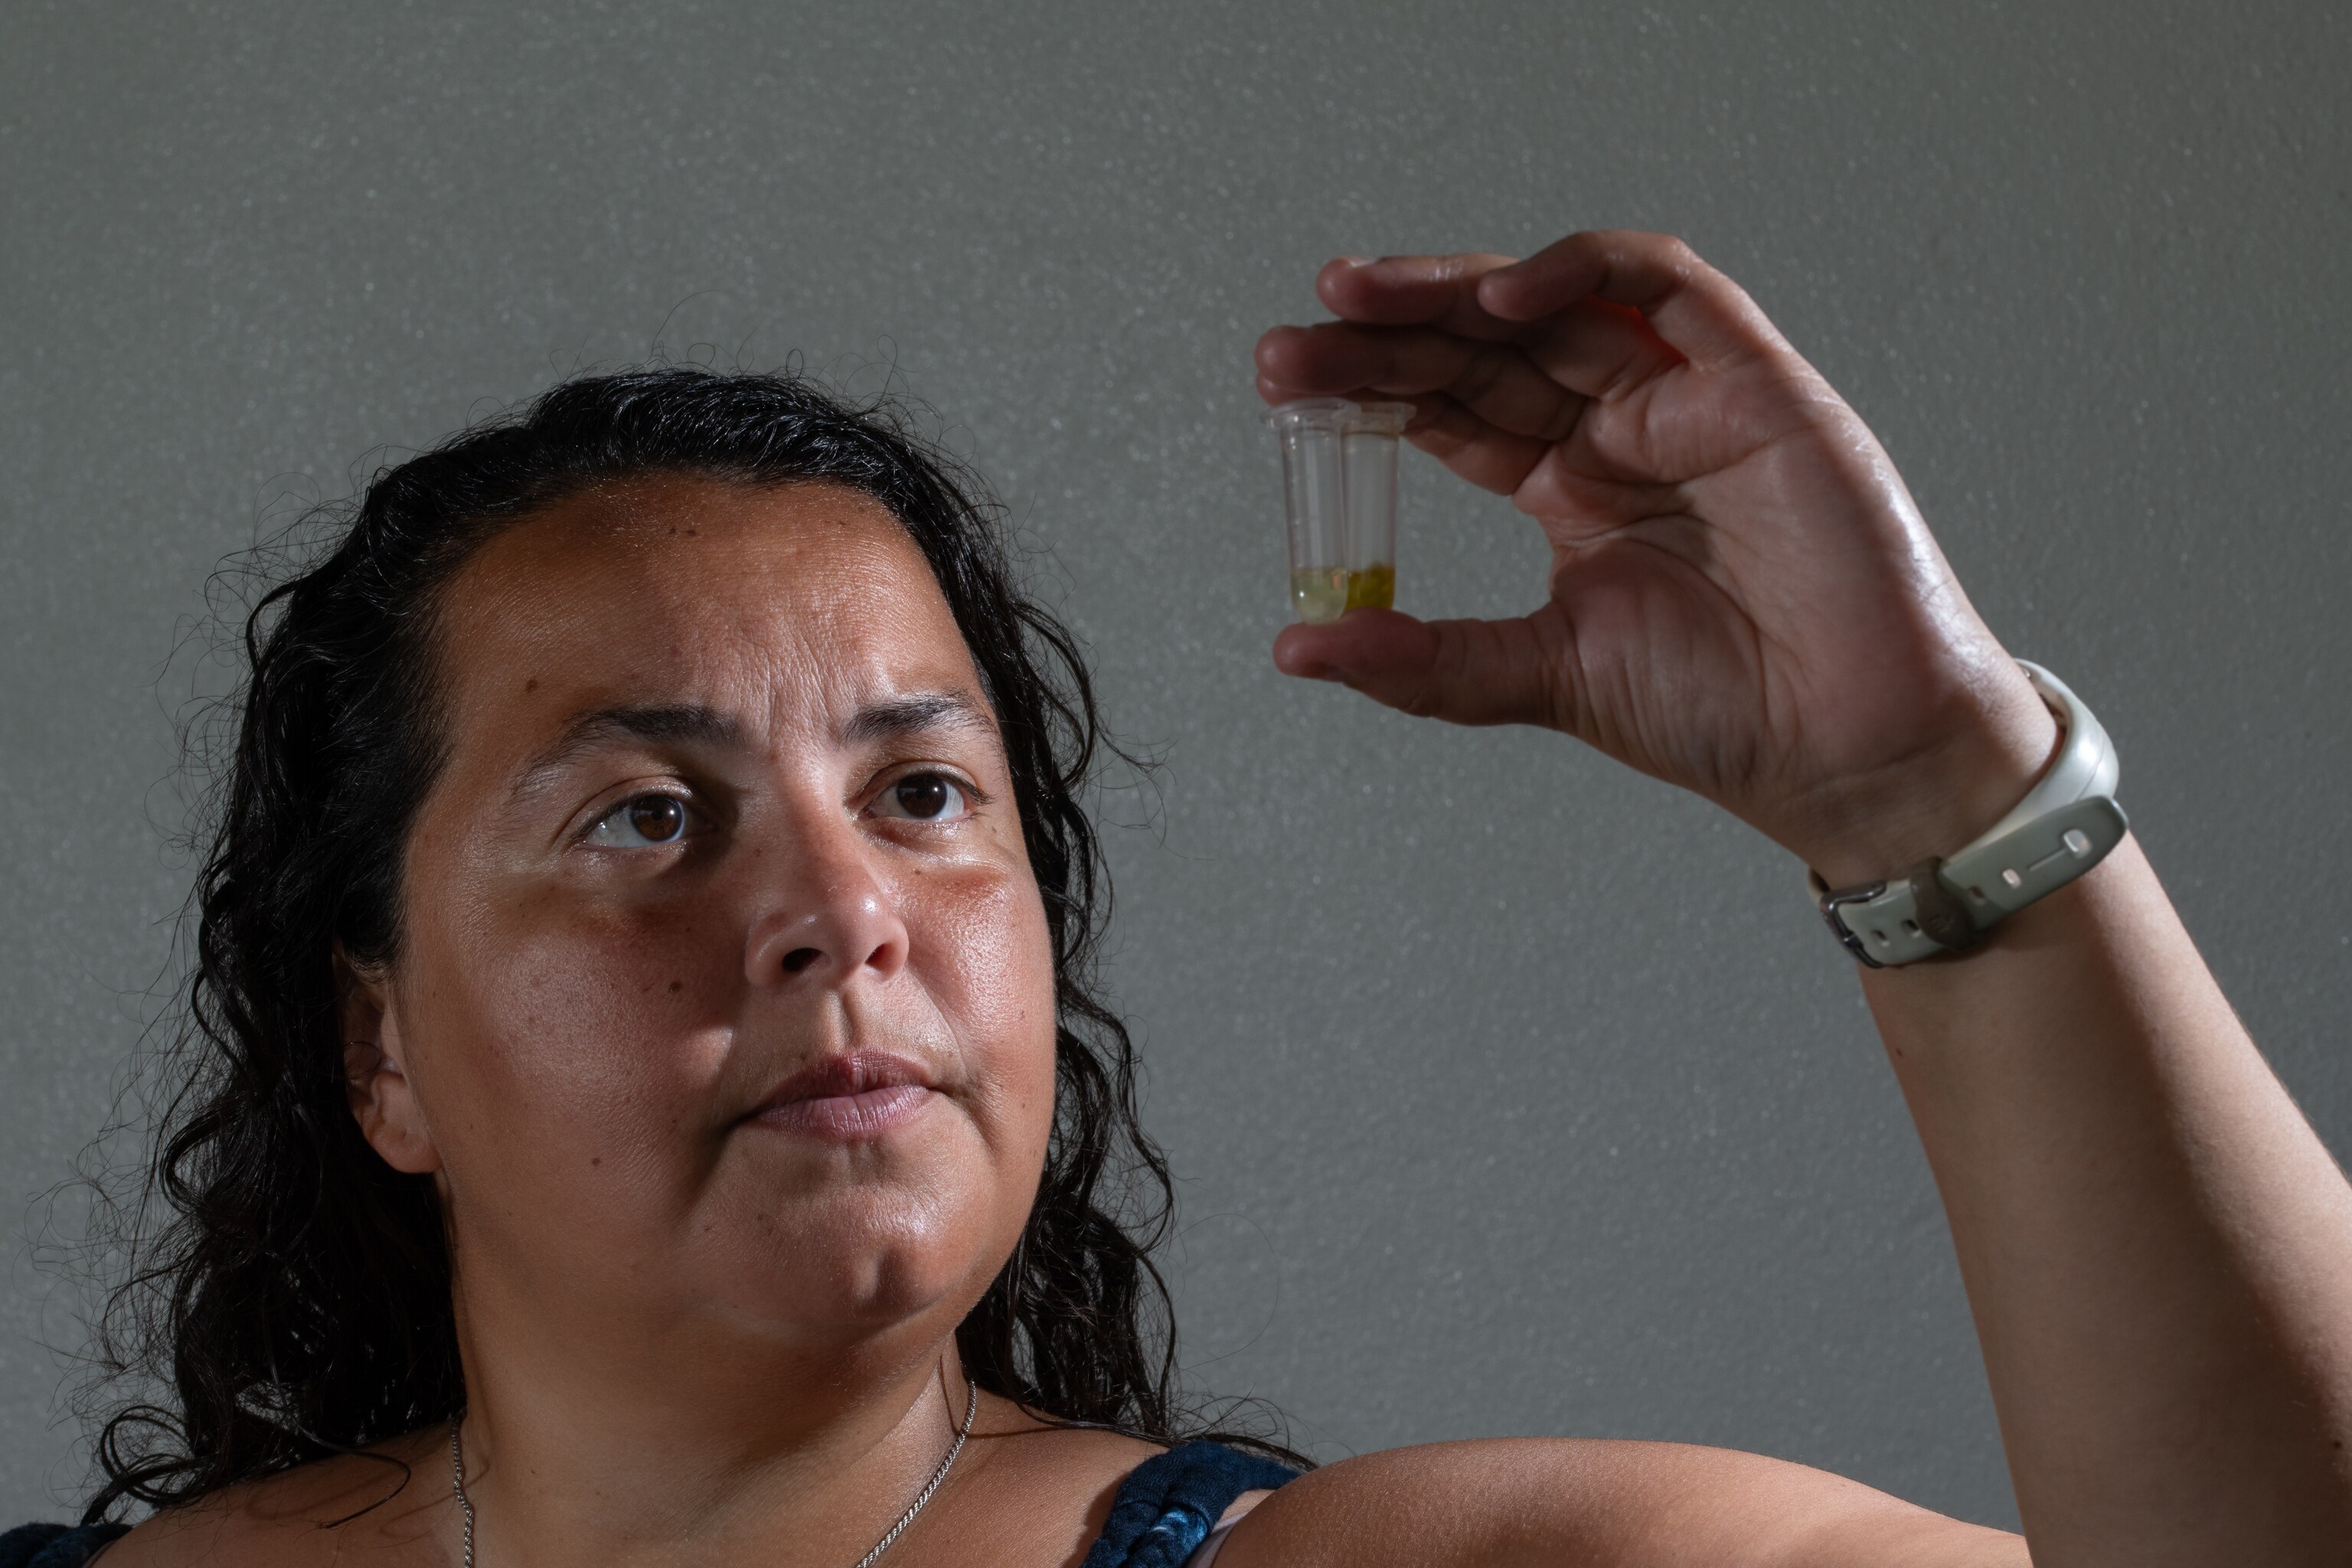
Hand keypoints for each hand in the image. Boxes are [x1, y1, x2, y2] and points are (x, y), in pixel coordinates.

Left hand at [1255, 230, 2057, 884]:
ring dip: (1454, 290)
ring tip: (1359, 296)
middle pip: (1486, 350)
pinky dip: (1586, 272)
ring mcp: (1688, 400)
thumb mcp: (1544, 677)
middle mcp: (1623, 433)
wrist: (1850, 750)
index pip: (1452, 410)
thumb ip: (1424, 659)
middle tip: (1292, 345)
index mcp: (1571, 490)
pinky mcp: (1757, 385)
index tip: (1283, 384)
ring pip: (1557, 306)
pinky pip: (1670, 287)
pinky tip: (1500, 299)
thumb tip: (1297, 647)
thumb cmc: (1725, 714)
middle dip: (1386, 334)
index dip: (1370, 388)